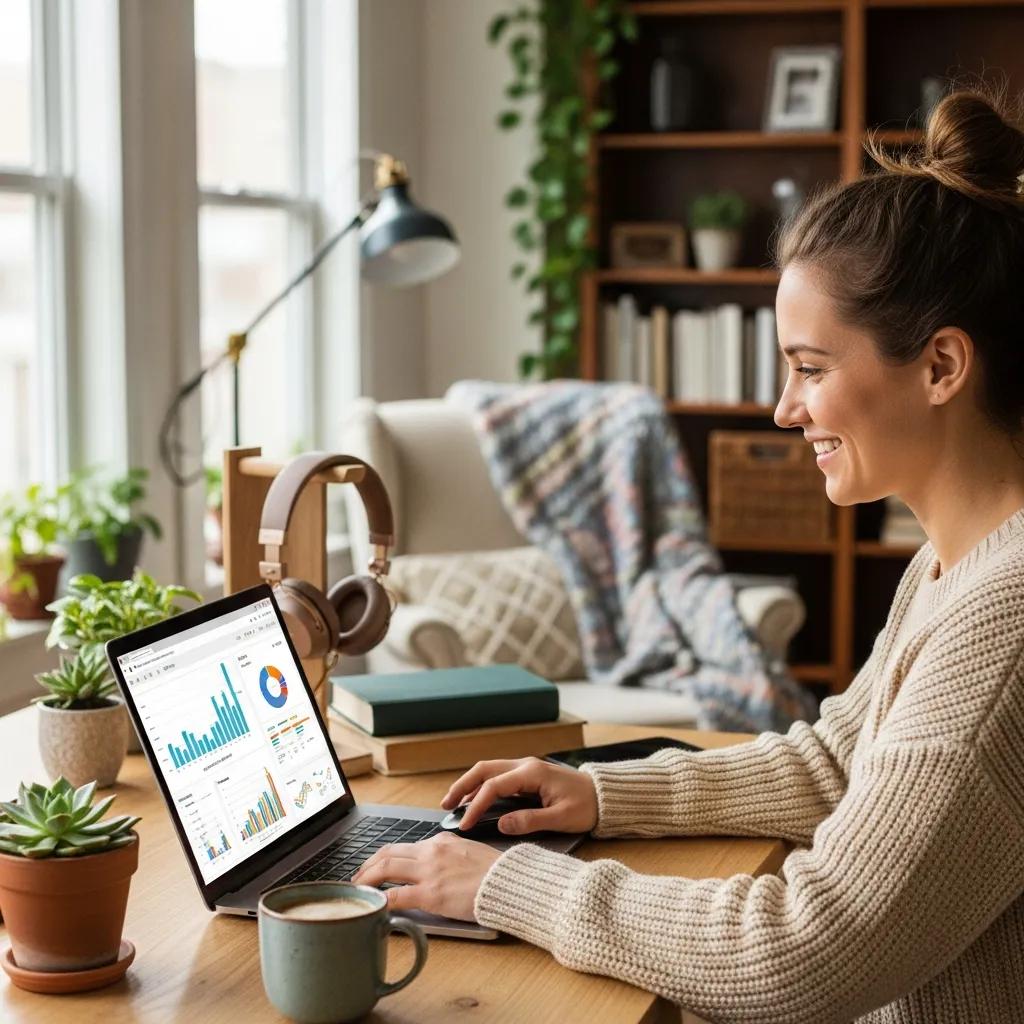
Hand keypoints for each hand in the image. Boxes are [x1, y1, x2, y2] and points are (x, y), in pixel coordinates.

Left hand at [352, 832, 500, 920]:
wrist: (509, 881)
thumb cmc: (495, 871)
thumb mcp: (469, 851)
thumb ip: (448, 854)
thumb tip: (435, 865)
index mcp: (441, 840)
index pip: (404, 846)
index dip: (384, 856)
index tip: (376, 865)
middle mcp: (431, 851)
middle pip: (388, 853)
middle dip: (368, 865)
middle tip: (358, 877)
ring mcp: (429, 872)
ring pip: (385, 868)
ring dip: (367, 879)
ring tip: (359, 889)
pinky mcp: (431, 894)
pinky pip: (397, 895)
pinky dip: (382, 900)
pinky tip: (376, 906)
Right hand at [441, 756, 598, 835]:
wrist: (605, 796)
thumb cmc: (587, 806)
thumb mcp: (561, 819)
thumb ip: (530, 821)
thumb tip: (501, 825)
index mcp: (532, 773)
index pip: (494, 786)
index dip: (476, 805)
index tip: (465, 825)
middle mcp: (525, 765)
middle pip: (484, 770)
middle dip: (462, 786)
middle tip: (446, 805)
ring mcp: (526, 768)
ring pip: (489, 770)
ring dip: (469, 784)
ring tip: (453, 802)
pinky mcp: (528, 775)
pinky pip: (498, 776)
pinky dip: (482, 786)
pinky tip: (474, 800)